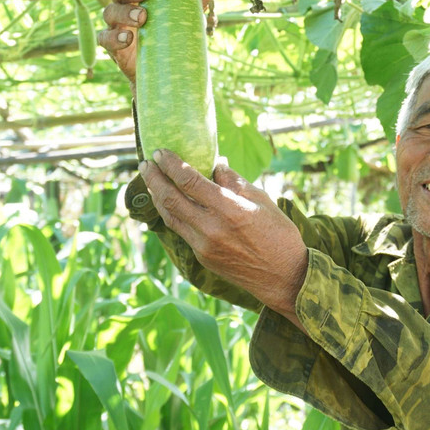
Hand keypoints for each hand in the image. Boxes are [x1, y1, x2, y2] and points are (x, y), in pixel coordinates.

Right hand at [99, 0, 215, 84]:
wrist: (162, 71)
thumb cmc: (170, 36)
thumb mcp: (182, 19)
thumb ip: (191, 3)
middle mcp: (123, 6)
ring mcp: (116, 26)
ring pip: (110, 12)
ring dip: (124, 12)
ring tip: (142, 17)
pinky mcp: (113, 47)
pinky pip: (105, 39)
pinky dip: (114, 37)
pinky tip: (127, 39)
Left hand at [140, 150, 307, 327]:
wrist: (284, 277)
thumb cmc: (280, 235)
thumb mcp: (263, 200)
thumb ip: (235, 181)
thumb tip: (216, 164)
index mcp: (228, 209)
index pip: (188, 181)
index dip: (170, 164)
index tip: (160, 152)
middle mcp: (211, 228)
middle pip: (170, 198)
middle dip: (154, 178)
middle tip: (145, 163)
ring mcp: (204, 246)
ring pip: (170, 217)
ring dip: (156, 196)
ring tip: (150, 180)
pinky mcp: (203, 258)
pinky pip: (181, 231)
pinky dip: (171, 214)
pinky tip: (168, 204)